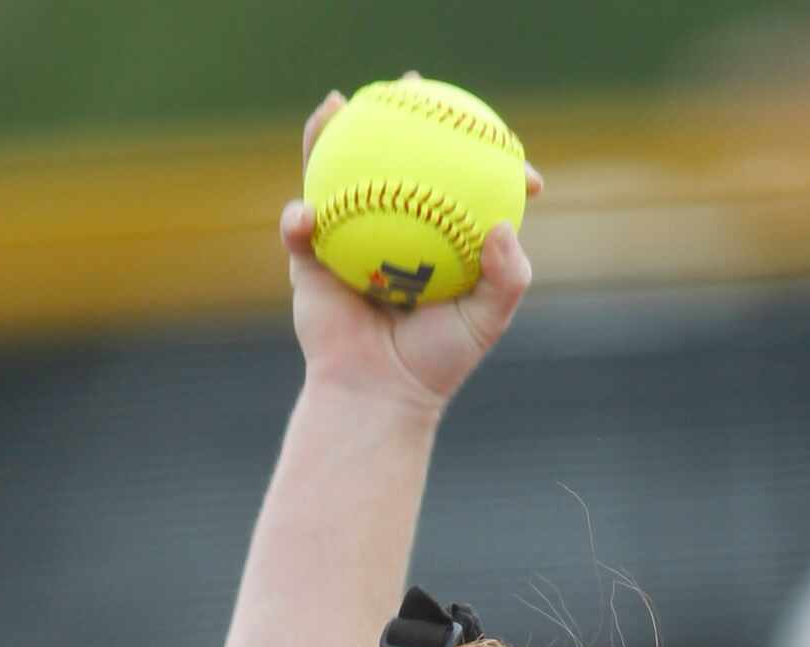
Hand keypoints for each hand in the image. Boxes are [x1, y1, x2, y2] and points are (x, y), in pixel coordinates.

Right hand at [280, 86, 540, 412]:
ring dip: (330, 135)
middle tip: (414, 86)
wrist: (377, 397)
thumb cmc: (436, 364)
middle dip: (401, 114)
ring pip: (337, 175)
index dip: (483, 156)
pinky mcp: (309, 261)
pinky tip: (308, 209)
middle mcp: (392, 228)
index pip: (459, 184)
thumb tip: (506, 223)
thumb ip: (508, 277)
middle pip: (393, 158)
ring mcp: (347, 239)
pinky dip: (301, 215)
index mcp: (434, 237)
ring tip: (337, 105)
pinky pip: (301, 226)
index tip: (509, 150)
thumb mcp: (485, 322)